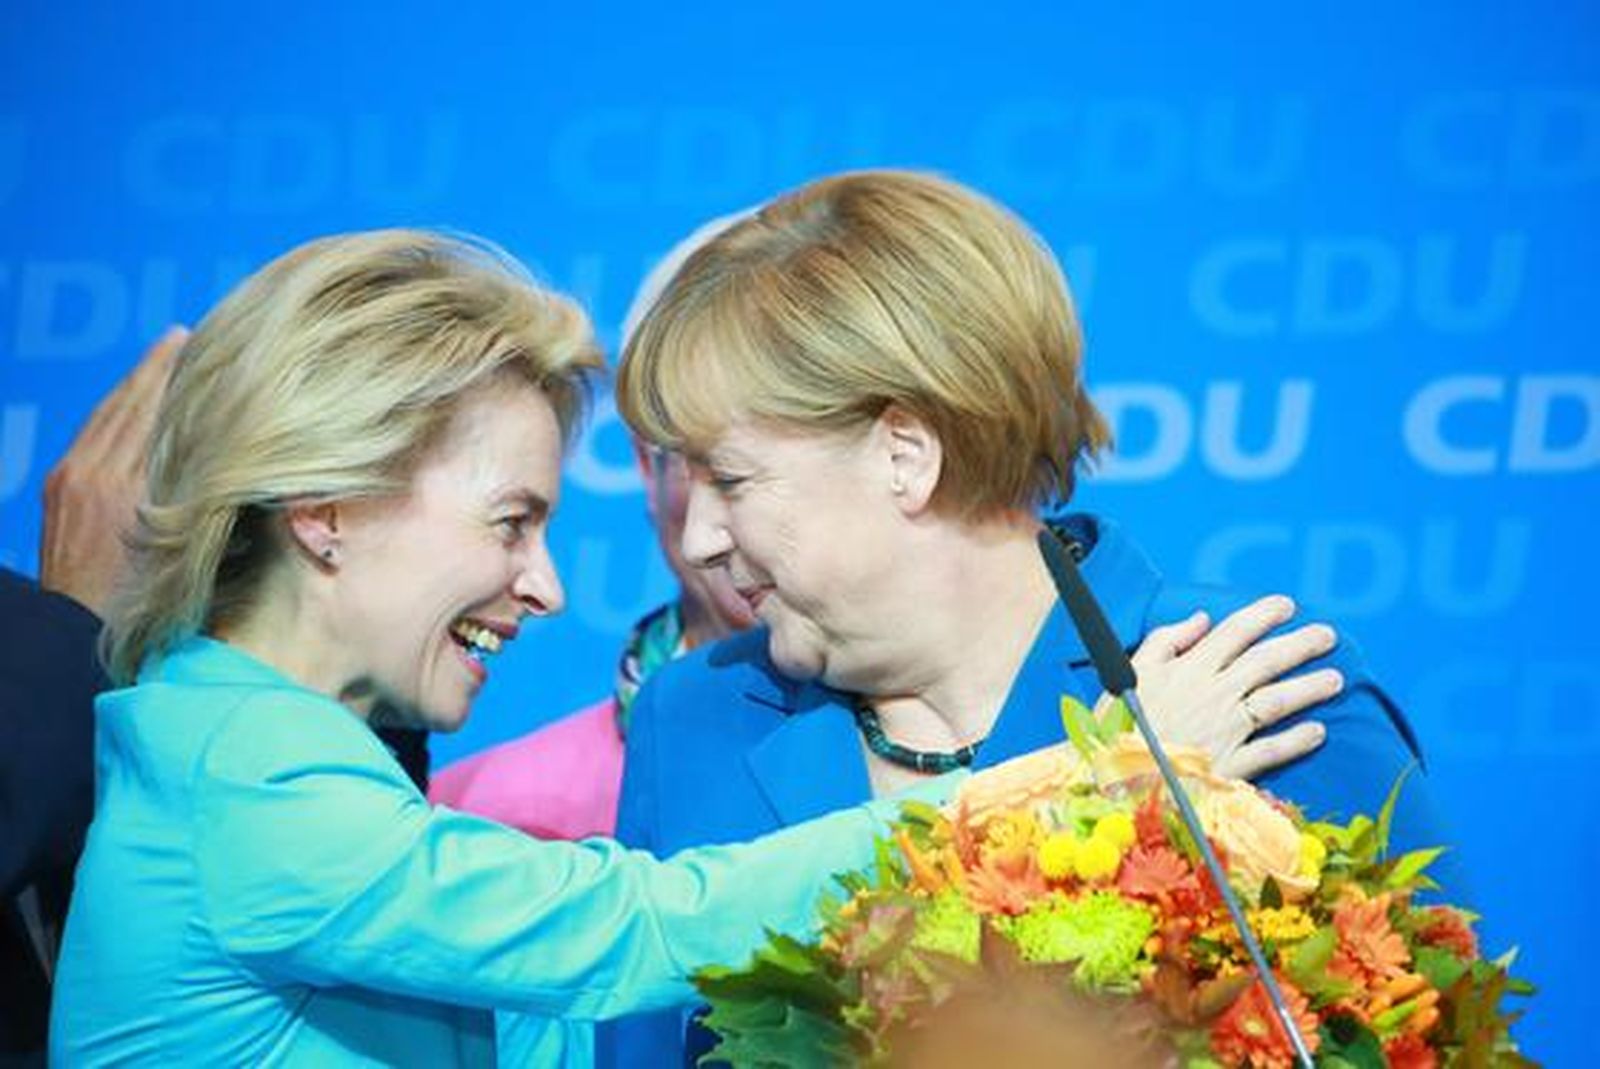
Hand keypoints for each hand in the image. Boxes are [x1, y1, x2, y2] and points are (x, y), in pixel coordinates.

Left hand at [39, 326, 187, 615]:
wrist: (72, 630)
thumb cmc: (137, 603)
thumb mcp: (176, 553)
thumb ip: (196, 505)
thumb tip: (229, 471)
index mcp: (132, 489)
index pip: (162, 416)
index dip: (182, 380)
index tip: (206, 350)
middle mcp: (99, 473)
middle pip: (136, 404)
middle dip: (160, 368)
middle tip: (185, 336)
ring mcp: (74, 477)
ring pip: (112, 413)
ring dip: (138, 380)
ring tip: (164, 351)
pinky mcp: (60, 485)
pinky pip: (93, 430)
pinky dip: (115, 405)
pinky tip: (130, 395)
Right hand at [1104, 595, 1340, 780]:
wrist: (1116, 782)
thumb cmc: (1118, 728)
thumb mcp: (1128, 674)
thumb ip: (1165, 641)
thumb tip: (1200, 619)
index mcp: (1188, 669)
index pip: (1235, 632)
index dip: (1263, 615)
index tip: (1287, 606)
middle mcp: (1213, 694)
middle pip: (1265, 662)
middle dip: (1300, 645)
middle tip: (1328, 636)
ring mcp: (1226, 730)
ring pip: (1276, 701)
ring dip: (1308, 688)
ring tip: (1336, 679)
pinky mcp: (1231, 766)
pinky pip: (1272, 750)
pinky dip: (1297, 740)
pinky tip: (1318, 731)